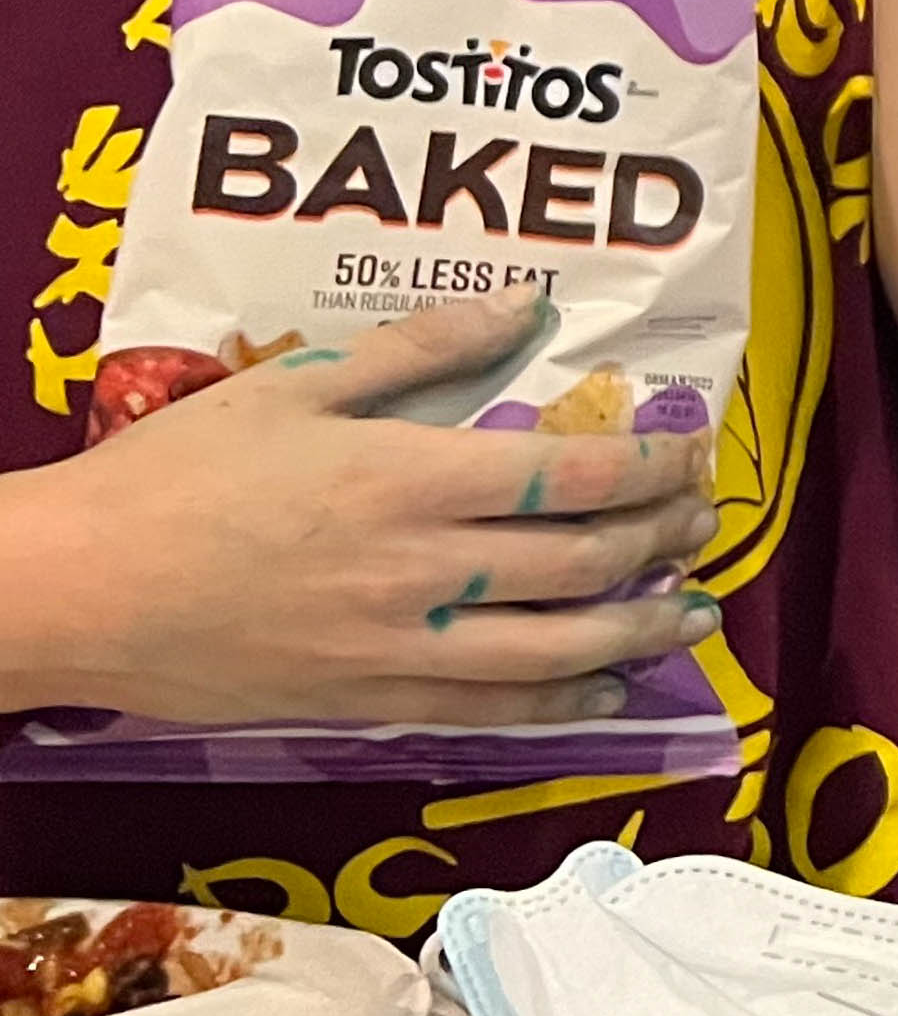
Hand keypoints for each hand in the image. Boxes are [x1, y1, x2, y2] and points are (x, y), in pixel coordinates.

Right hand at [4, 298, 722, 730]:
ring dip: (642, 631)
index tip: (695, 454)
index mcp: (411, 477)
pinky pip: (489, 711)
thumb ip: (420, 347)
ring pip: (558, 647)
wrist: (73, 590)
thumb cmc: (175, 477)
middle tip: (707, 524)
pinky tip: (606, 690)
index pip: (577, 473)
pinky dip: (562, 702)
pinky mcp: (364, 701)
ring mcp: (398, 645)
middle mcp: (423, 567)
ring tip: (696, 615)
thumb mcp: (295, 386)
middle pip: (585, 559)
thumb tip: (526, 304)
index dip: (656, 466)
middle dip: (665, 541)